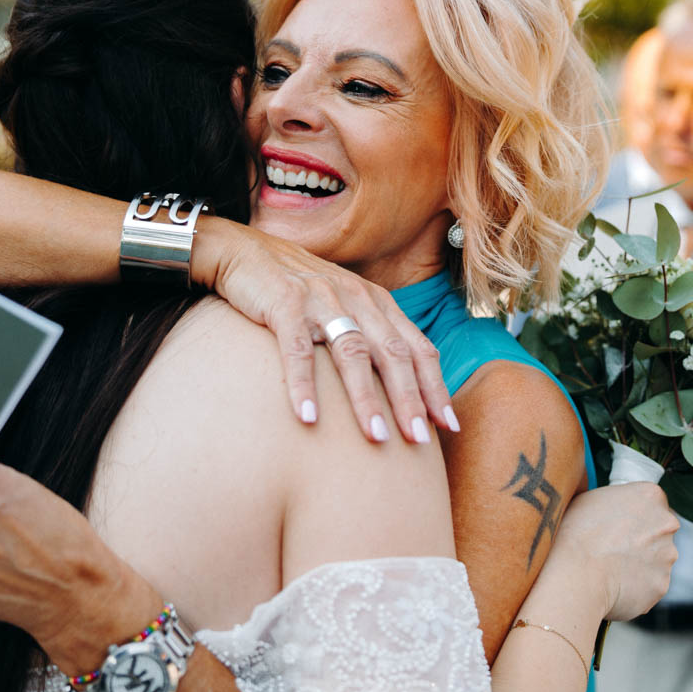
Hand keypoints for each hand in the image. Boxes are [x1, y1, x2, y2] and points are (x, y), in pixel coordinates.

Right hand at [194, 216, 456, 442]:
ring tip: (375, 437)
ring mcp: (321, 299)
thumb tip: (394, 387)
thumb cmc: (295, 288)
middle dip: (410, 399)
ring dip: (366, 398)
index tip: (448, 426)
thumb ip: (367, 335)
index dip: (435, 387)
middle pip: (393, 353)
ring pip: (352, 352)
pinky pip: (297, 349)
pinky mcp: (284, 303)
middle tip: (419, 440)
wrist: (244, 251)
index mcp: (376, 302)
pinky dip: (304, 384)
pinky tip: (308, 418)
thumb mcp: (341, 306)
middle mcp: (356, 298)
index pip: (417, 348)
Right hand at [550, 483, 678, 621]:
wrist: (577, 572)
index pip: (652, 502)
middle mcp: (666, 524)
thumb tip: (613, 510)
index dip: (634, 514)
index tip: (620, 523)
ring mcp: (667, 555)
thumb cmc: (577, 533)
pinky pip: (650, 584)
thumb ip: (615, 501)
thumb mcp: (590, 498)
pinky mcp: (662, 584)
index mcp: (650, 496)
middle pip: (659, 531)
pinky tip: (615, 583)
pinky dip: (636, 585)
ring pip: (656, 559)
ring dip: (640, 563)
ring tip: (611, 567)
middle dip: (642, 539)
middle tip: (614, 546)